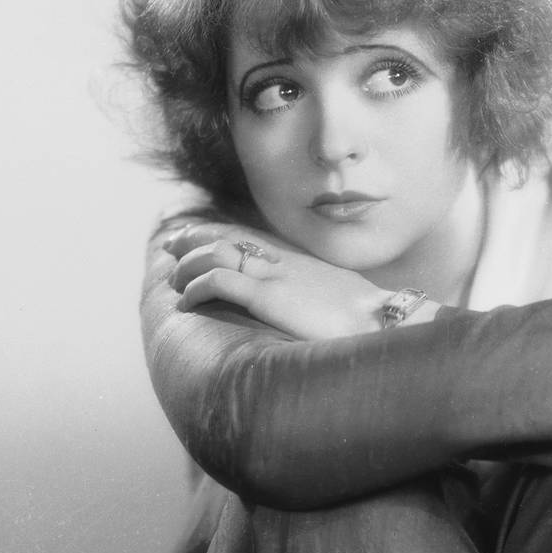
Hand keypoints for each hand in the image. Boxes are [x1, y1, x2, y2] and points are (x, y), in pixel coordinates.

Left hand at [162, 223, 399, 340]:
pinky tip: (185, 303)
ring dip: (188, 266)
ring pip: (215, 255)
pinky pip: (219, 282)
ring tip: (172, 282)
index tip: (195, 235)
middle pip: (226, 236)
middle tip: (170, 245)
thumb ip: (317, 292)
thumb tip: (314, 303)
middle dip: (193, 239)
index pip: (248, 236)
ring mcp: (273, 275)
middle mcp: (281, 260)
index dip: (218, 232)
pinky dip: (196, 288)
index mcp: (296, 259)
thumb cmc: (367, 316)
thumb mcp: (339, 295)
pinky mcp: (267, 295)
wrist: (382, 320)